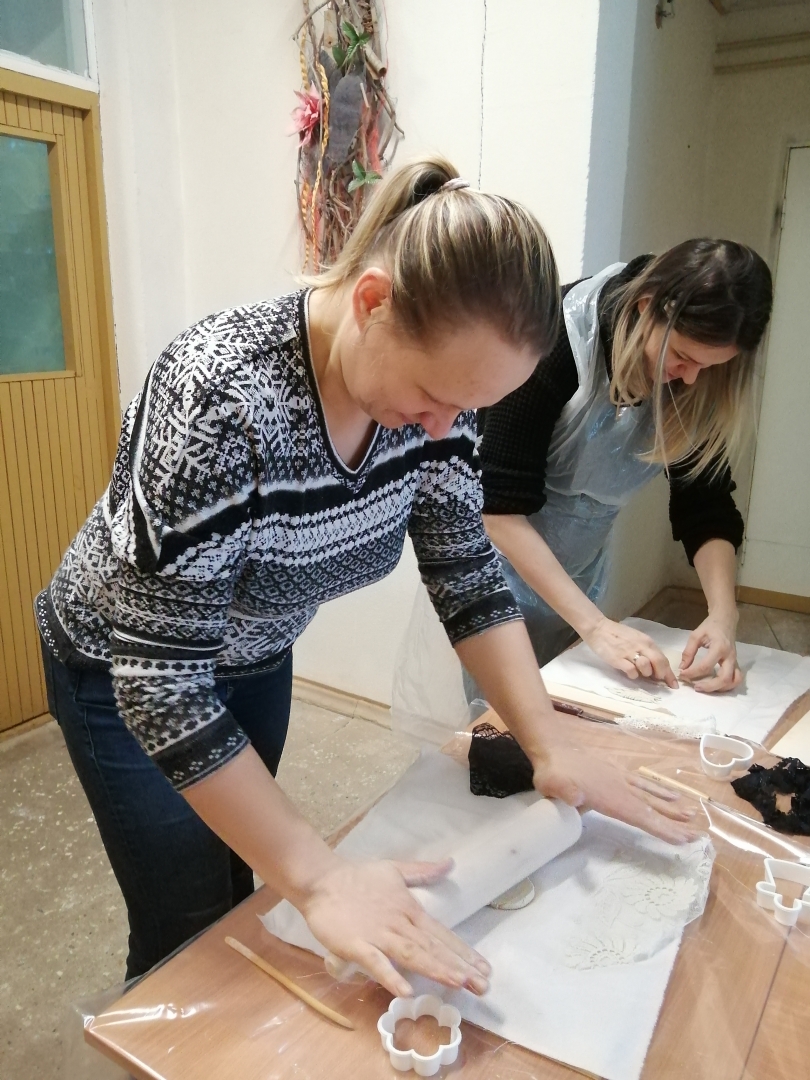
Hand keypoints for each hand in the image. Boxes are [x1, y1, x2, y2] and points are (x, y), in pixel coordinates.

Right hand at [298, 857, 490, 997]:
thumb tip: (450, 863)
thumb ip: (423, 871)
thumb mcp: (395, 870)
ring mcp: (379, 935)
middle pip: (433, 948)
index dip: (463, 952)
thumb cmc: (359, 878)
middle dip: (459, 966)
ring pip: (412, 954)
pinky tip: (406, 991)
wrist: (321, 880)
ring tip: (459, 982)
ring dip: (436, 968)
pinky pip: (376, 962)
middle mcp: (400, 924)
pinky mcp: (357, 945)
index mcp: (410, 909)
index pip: (442, 934)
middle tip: (484, 985)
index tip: (485, 969)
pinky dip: (390, 975)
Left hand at [532, 743, 698, 844]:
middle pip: (651, 808)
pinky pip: (643, 782)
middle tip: (697, 833)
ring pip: (651, 795)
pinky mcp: (617, 771)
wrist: (552, 748)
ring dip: (671, 806)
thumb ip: (563, 793)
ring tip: (691, 814)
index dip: (661, 829)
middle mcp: (620, 788)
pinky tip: (670, 793)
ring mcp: (620, 778)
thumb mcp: (552, 785)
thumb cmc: (552, 772)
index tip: (683, 839)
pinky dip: (658, 788)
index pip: (640, 817)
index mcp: (609, 798)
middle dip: (674, 822)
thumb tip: (576, 798)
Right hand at [583, 616, 677, 687]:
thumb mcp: (637, 639)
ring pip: (646, 668)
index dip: (670, 674)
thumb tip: (657, 667)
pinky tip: (629, 672)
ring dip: (646, 674)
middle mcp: (641, 646)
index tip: (674, 685)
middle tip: (657, 681)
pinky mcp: (618, 659)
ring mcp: (630, 653)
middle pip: (659, 663)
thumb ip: (647, 650)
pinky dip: (633, 675)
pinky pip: (631, 671)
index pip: (663, 659)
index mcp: (647, 641)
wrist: (598, 628)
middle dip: (661, 675)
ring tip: (640, 673)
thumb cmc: (618, 635)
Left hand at [679, 614, 741, 692]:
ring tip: (706, 688)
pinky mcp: (736, 663)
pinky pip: (736, 678)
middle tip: (695, 688)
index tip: (682, 674)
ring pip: (733, 681)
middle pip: (724, 679)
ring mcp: (735, 661)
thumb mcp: (696, 635)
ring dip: (720, 689)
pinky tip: (716, 686)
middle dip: (709, 687)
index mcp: (719, 648)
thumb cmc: (710, 626)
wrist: (726, 620)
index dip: (692, 673)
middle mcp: (730, 657)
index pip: (705, 666)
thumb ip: (688, 652)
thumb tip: (682, 668)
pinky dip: (728, 686)